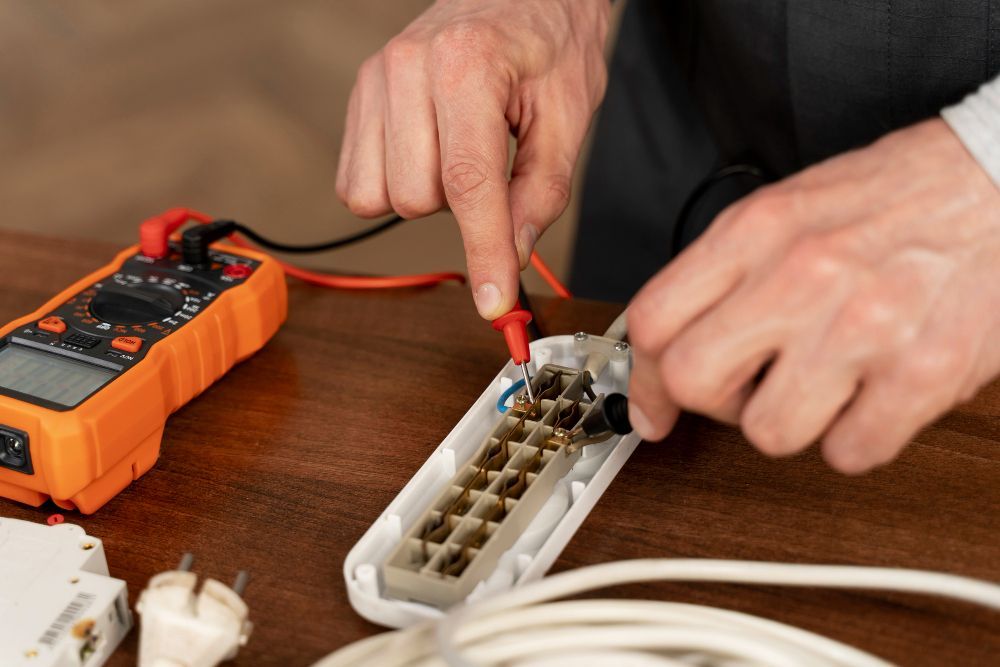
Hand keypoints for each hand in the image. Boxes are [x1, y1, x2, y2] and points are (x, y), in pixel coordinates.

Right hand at [336, 0, 609, 318]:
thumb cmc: (550, 40)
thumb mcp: (569, 114)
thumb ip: (541, 191)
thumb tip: (512, 254)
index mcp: (467, 66)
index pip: (468, 183)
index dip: (483, 252)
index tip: (495, 303)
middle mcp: (406, 68)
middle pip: (418, 200)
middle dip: (461, 208)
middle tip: (493, 166)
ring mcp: (375, 80)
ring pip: (381, 197)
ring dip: (427, 196)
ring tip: (460, 153)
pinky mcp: (359, 96)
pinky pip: (356, 183)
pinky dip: (394, 186)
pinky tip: (428, 155)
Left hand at [627, 119, 999, 472]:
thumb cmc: (892, 198)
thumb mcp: (786, 209)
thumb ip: (720, 275)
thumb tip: (663, 350)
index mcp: (756, 231)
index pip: (654, 322)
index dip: (644, 378)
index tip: (654, 404)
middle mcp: (801, 276)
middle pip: (694, 380)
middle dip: (713, 401)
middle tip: (748, 388)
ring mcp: (863, 327)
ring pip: (768, 433)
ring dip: (789, 422)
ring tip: (822, 384)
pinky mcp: (923, 373)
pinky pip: (850, 453)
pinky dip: (856, 438)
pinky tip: (871, 396)